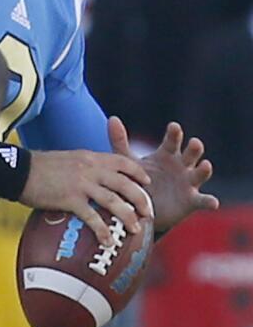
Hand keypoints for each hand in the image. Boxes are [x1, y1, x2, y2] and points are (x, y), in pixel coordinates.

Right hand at [20, 145, 153, 245]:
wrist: (18, 170)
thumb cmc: (38, 167)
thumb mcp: (66, 159)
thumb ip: (83, 166)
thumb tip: (93, 178)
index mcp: (90, 157)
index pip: (122, 161)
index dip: (138, 173)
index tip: (146, 183)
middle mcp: (90, 169)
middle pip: (125, 183)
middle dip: (141, 199)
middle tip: (148, 213)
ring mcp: (81, 184)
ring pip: (114, 200)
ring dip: (128, 216)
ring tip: (136, 229)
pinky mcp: (70, 199)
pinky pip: (92, 217)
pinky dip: (102, 231)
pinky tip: (107, 241)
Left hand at [109, 117, 217, 232]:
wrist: (141, 208)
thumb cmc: (138, 179)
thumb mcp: (128, 161)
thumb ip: (120, 141)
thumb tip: (112, 118)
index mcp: (167, 155)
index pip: (172, 141)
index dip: (175, 134)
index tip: (174, 126)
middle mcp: (181, 166)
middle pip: (191, 154)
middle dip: (194, 148)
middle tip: (194, 143)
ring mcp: (188, 183)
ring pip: (200, 174)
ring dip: (204, 169)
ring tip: (205, 165)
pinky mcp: (192, 200)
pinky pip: (203, 200)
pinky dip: (209, 201)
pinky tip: (213, 203)